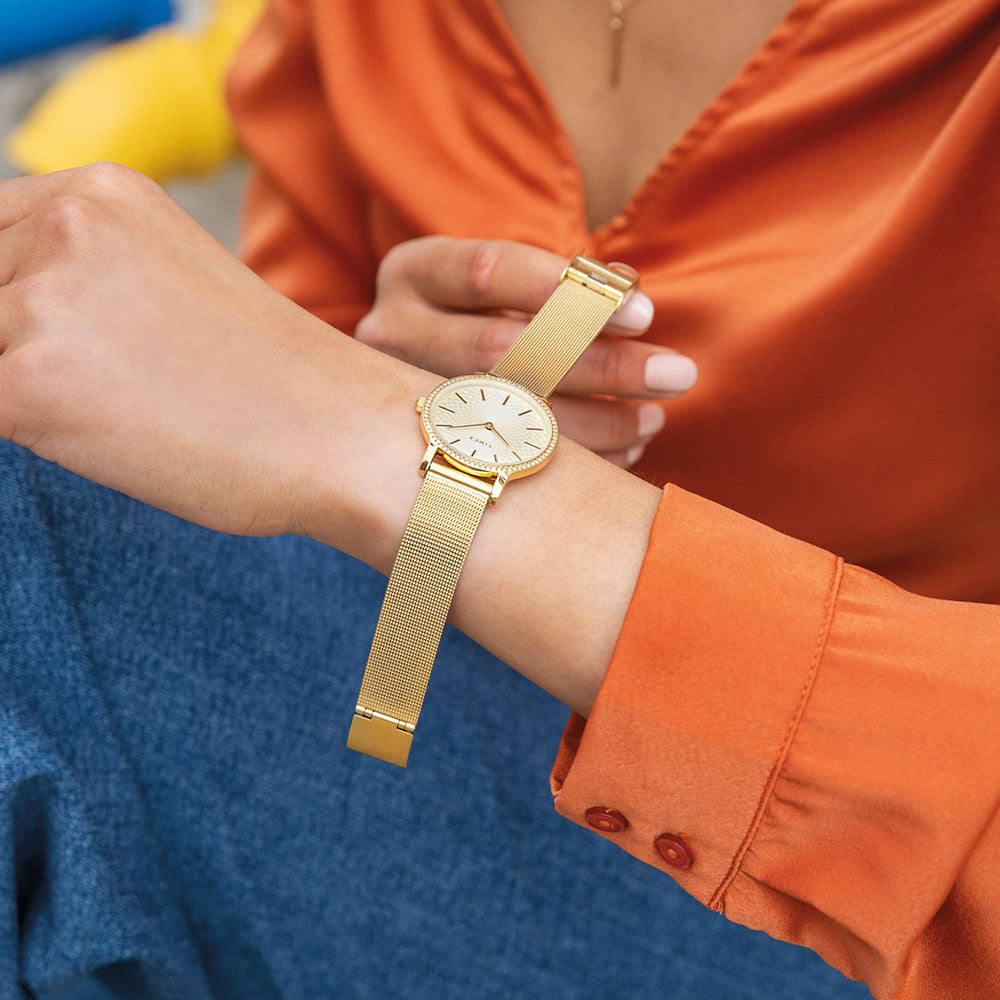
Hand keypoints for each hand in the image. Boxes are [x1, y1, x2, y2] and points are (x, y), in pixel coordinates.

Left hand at [0, 163, 414, 542]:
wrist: (343, 432)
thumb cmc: (279, 380)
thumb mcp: (173, 278)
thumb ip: (84, 270)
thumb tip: (20, 313)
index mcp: (100, 192)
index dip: (10, 299)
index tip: (53, 342)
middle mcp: (65, 225)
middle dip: (17, 343)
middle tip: (101, 386)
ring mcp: (45, 300)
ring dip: (29, 388)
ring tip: (118, 413)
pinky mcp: (29, 384)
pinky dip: (29, 432)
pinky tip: (106, 440)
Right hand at [354, 236, 697, 466]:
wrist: (393, 389)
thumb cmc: (475, 318)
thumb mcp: (503, 285)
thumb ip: (561, 284)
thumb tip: (628, 289)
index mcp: (414, 272)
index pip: (489, 271)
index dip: (569, 293)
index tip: (645, 314)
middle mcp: (389, 334)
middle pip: (499, 350)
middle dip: (599, 365)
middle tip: (675, 374)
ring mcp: (392, 401)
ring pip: (499, 416)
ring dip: (595, 422)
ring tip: (654, 419)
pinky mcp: (416, 453)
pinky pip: (502, 464)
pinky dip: (576, 461)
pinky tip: (624, 453)